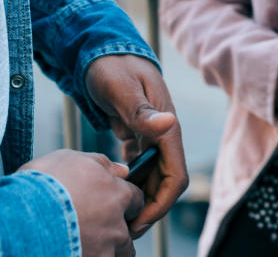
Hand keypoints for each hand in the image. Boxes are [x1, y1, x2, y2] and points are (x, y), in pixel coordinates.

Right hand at [20, 149, 143, 256]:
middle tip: (93, 229)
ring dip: (107, 250)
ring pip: (119, 253)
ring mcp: (105, 250)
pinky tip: (72, 250)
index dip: (124, 201)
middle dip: (116, 231)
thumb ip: (101, 163)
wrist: (17, 219)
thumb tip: (120, 169)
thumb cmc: (41, 184)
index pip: (135, 199)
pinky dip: (90, 256)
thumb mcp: (70, 159)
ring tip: (84, 244)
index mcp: (117, 195)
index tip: (112, 204)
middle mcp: (116, 224)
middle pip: (128, 232)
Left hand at [84, 54, 188, 235]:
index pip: (176, 176)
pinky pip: (141, 167)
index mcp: (166, 126)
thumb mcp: (122, 88)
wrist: (102, 48)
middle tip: (122, 228)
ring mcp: (152, 134)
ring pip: (154, 176)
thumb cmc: (111, 66)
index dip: (161, 204)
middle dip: (150, 208)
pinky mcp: (139, 135)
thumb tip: (170, 125)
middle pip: (166, 182)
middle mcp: (164, 132)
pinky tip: (113, 191)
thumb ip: (143, 111)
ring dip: (141, 197)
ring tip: (116, 215)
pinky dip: (131, 182)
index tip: (138, 222)